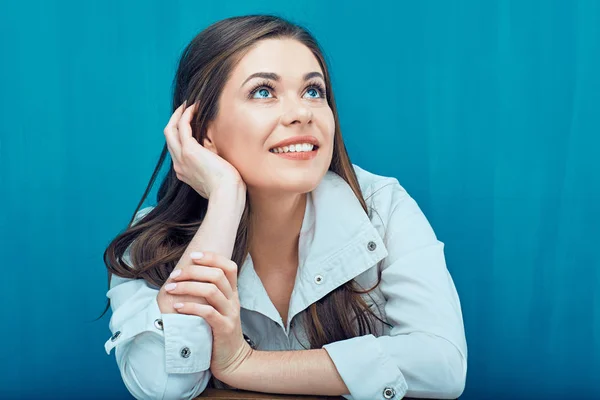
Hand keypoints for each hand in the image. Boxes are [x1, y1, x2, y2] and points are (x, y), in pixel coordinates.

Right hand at [163, 100, 244, 198]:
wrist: (226, 194)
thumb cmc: (227, 189)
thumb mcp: (214, 178)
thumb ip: (210, 167)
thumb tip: (218, 159)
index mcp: (183, 172)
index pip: (176, 148)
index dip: (180, 133)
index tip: (189, 122)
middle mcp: (178, 164)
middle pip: (168, 137)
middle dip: (175, 120)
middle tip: (185, 108)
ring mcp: (181, 157)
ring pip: (171, 130)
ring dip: (179, 114)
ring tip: (188, 104)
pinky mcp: (189, 150)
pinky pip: (182, 126)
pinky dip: (187, 115)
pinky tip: (195, 107)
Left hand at [164, 251, 253, 379]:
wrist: (233, 360)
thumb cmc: (219, 333)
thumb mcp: (219, 309)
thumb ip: (211, 294)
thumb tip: (188, 276)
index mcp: (233, 294)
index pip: (229, 267)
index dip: (212, 257)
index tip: (193, 256)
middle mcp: (233, 301)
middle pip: (217, 275)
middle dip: (193, 271)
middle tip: (175, 275)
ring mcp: (230, 314)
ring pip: (211, 291)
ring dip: (187, 286)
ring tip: (170, 289)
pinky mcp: (223, 329)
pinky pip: (208, 312)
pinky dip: (190, 306)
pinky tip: (177, 307)